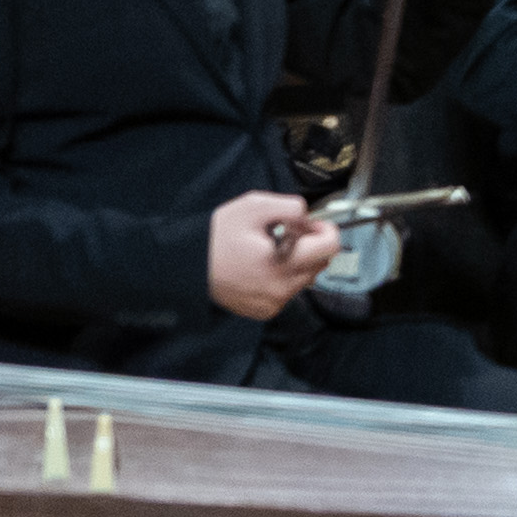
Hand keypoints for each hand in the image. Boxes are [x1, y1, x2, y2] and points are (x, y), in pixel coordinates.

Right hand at [207, 193, 336, 319]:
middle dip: (311, 244)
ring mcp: (272, 303)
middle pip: (321, 263)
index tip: (311, 223)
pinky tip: (263, 266)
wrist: (186, 266)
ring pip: (306, 277)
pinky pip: (288, 291)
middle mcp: (280, 289)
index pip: (330, 247)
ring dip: (298, 261)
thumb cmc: (217, 236)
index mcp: (281, 263)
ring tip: (271, 250)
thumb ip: (291, 208)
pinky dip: (284, 277)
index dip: (325, 229)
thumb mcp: (255, 206)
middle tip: (286, 233)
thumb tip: (309, 220)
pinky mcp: (264, 311)